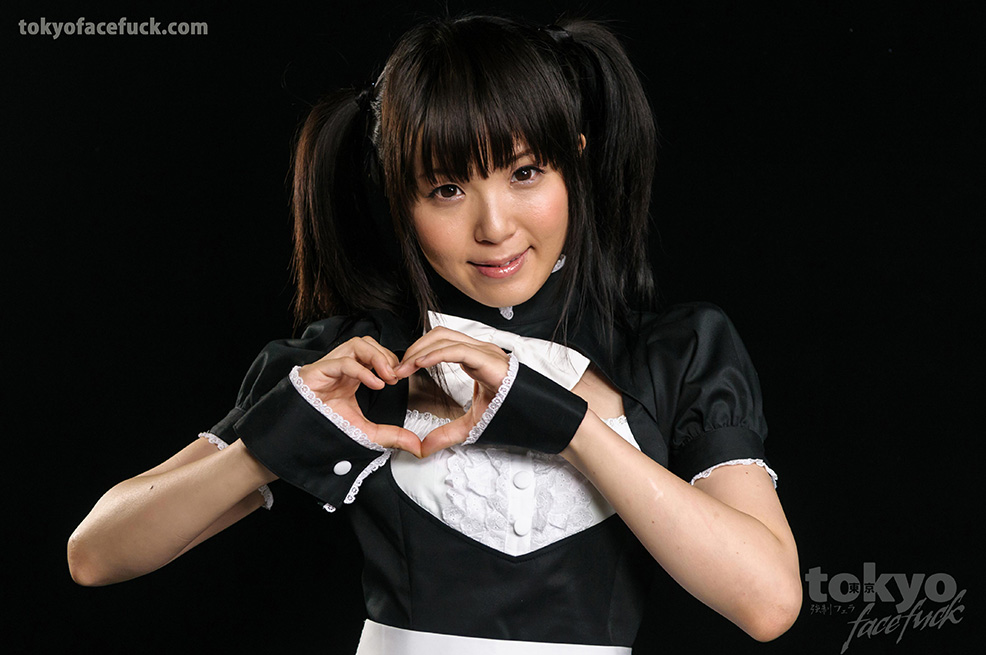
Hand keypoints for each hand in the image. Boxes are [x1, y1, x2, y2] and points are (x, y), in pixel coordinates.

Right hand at [298, 336, 421, 456]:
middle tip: (396, 376)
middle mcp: (340, 367)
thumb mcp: (366, 433)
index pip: (375, 353)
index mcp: (351, 375)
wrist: (298, 440)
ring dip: (377, 357)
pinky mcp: (317, 372)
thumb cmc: (326, 429)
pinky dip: (362, 370)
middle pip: (367, 343)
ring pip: (356, 344)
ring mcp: (329, 367)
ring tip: (387, 377)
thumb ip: (391, 435)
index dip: (391, 361)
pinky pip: (342, 362)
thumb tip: (417, 446)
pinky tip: (376, 385)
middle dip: (386, 356)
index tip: (402, 378)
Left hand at [394, 326, 510, 456]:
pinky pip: (458, 349)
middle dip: (414, 348)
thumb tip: (423, 448)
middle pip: (438, 335)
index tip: (400, 371)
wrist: (537, 417)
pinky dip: (436, 354)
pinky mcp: (489, 360)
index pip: (440, 344)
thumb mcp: (470, 426)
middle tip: (397, 369)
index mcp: (474, 359)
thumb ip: (446, 434)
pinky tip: (421, 364)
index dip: (417, 353)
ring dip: (421, 350)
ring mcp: (485, 352)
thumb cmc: (510, 414)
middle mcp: (479, 350)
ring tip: (405, 367)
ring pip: (445, 337)